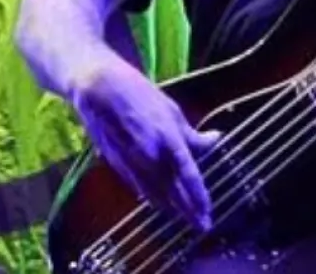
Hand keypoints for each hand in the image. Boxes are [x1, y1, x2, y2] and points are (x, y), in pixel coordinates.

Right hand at [71, 56, 220, 229]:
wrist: (98, 89)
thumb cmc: (138, 93)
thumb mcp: (171, 109)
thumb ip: (192, 133)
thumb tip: (216, 140)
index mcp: (168, 139)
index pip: (189, 176)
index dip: (200, 198)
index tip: (208, 214)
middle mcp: (151, 156)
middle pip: (174, 193)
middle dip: (189, 212)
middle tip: (202, 226)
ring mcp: (133, 163)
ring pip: (155, 194)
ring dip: (172, 209)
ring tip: (185, 218)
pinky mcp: (118, 165)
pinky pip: (139, 187)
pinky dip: (153, 197)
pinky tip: (159, 203)